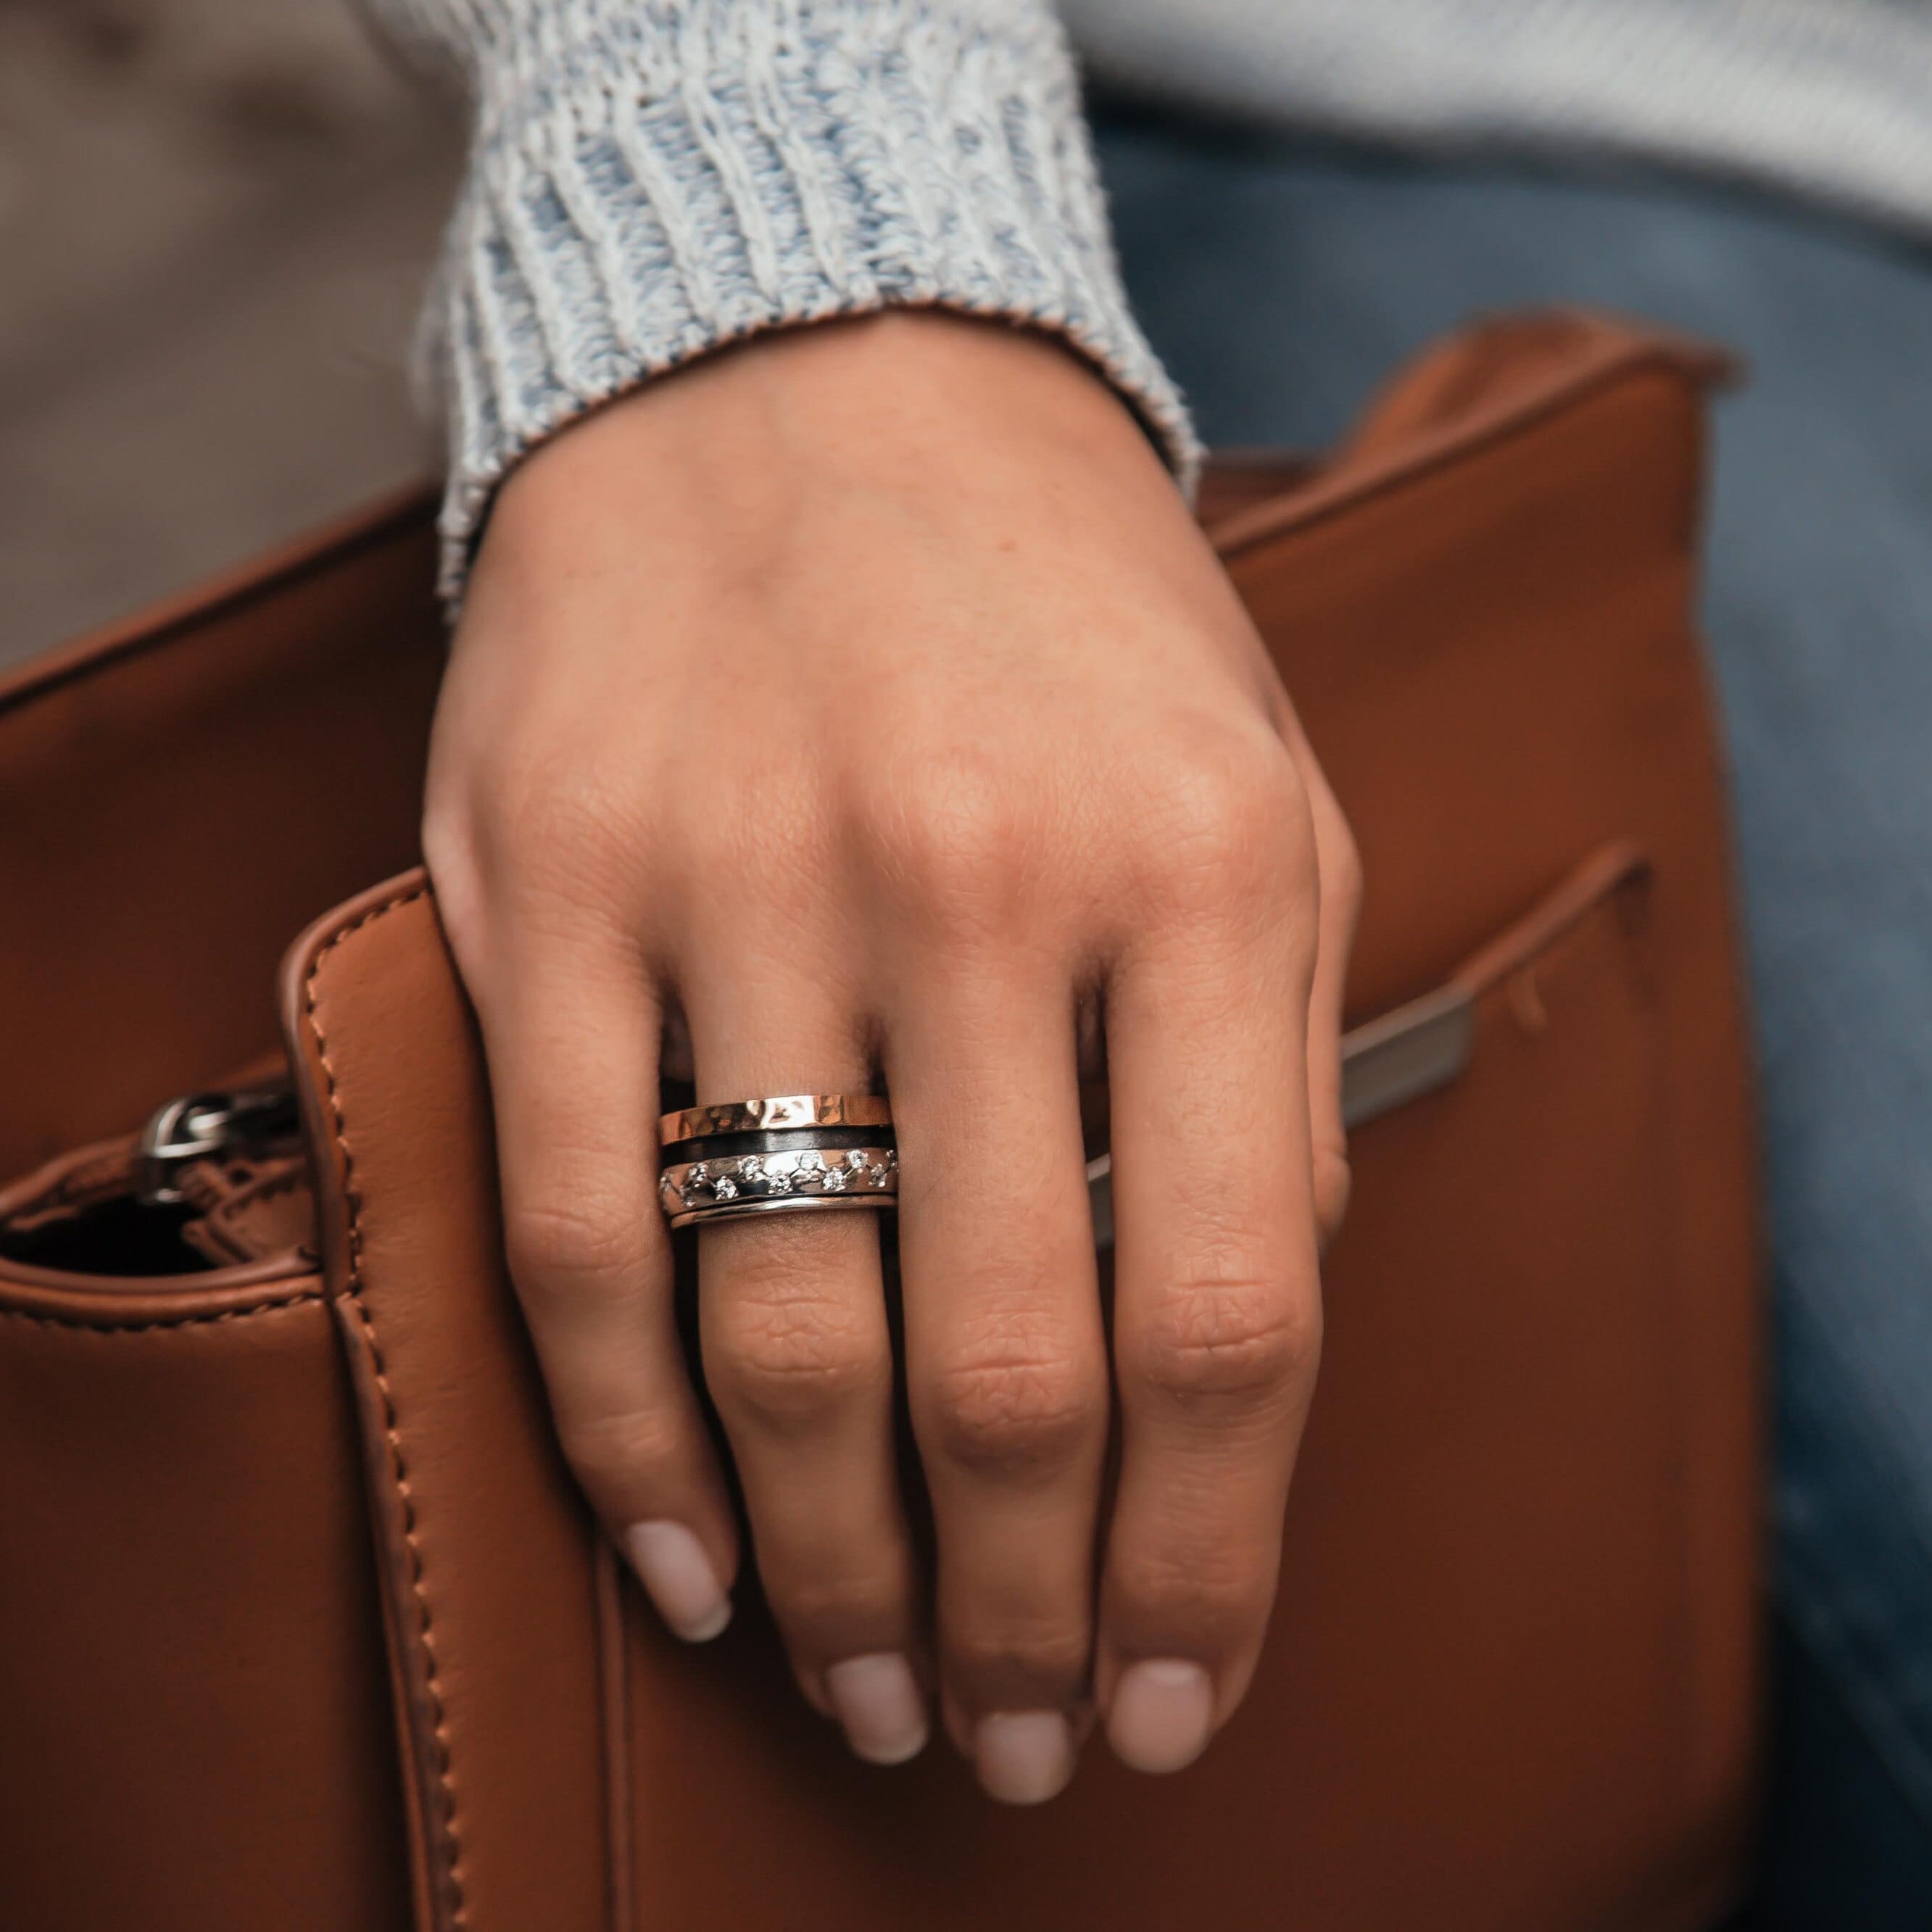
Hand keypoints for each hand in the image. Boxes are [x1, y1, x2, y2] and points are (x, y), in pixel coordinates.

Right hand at [423, 312, 1359, 1800]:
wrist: (808, 368)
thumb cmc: (1060, 611)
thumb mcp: (1263, 797)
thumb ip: (1272, 1070)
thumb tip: (1229, 1352)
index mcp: (1204, 865)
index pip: (1230, 1310)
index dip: (1207, 1560)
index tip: (1172, 1694)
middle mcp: (978, 879)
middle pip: (1006, 1369)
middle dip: (1016, 1611)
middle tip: (1010, 1735)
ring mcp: (741, 881)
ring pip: (783, 1337)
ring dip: (833, 1567)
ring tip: (866, 1685)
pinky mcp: (548, 887)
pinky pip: (585, 1236)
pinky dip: (632, 1444)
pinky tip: (695, 1559)